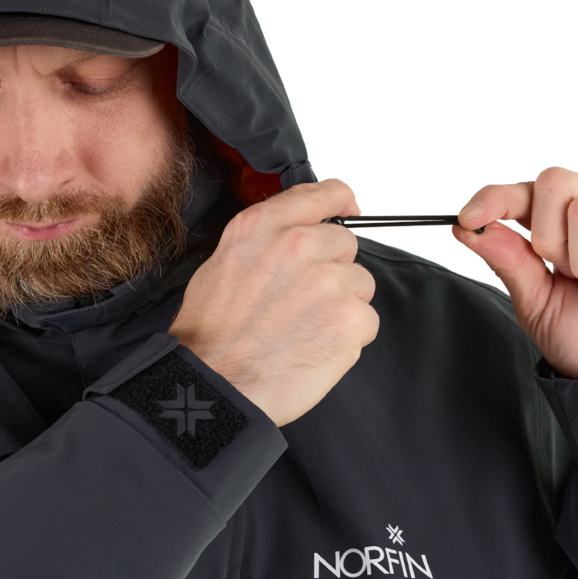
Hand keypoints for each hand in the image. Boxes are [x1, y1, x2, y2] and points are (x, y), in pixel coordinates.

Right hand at [169, 179, 378, 425]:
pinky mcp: (350, 318)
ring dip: (342, 306)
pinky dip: (348, 339)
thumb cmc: (211, 335)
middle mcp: (299, 246)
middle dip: (331, 271)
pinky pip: (366, 321)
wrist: (215, 385)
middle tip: (302, 304)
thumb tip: (298, 236)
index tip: (348, 208)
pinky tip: (315, 349)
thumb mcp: (223, 263)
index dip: (340, 201)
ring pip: (359, 285)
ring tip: (305, 331)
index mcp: (263, 227)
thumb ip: (266, 241)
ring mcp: (329, 281)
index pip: (321, 193)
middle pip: (345, 245)